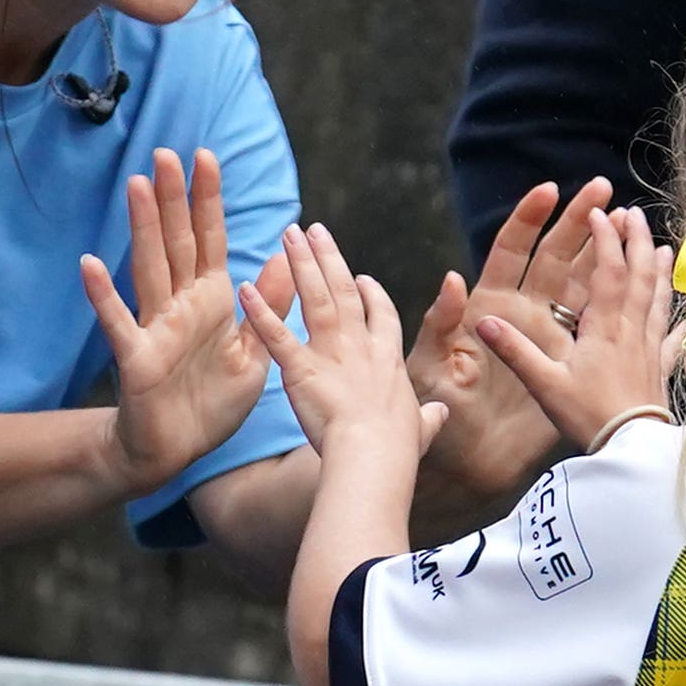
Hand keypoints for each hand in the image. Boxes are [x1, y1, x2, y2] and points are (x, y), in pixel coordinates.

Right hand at [77, 151, 303, 497]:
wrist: (176, 452)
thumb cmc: (211, 404)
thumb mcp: (256, 353)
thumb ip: (270, 305)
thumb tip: (287, 257)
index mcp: (213, 301)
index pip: (210, 239)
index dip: (208, 200)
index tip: (205, 156)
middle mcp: (181, 305)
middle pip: (176, 242)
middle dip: (174, 199)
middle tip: (166, 152)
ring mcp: (155, 328)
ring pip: (149, 268)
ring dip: (143, 228)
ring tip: (137, 187)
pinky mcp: (136, 358)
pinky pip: (118, 323)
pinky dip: (104, 296)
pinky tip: (90, 265)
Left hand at [262, 222, 434, 467]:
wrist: (375, 455)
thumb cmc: (398, 448)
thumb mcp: (421, 428)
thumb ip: (428, 418)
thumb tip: (440, 414)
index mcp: (388, 358)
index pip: (382, 314)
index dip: (372, 294)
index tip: (362, 277)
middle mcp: (359, 345)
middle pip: (344, 290)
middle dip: (328, 257)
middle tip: (314, 229)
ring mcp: (330, 353)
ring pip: (314, 297)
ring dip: (300, 263)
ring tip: (288, 234)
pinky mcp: (300, 369)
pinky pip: (276, 335)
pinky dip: (259, 312)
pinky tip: (245, 289)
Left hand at [412, 180, 621, 502]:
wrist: (464, 465)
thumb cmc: (440, 414)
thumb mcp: (431, 367)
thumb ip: (440, 324)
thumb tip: (453, 278)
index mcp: (490, 306)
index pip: (511, 250)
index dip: (529, 220)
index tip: (549, 189)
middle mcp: (524, 313)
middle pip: (556, 256)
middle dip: (579, 220)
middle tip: (605, 187)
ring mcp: (551, 337)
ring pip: (586, 284)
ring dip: (609, 253)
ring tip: (635, 223)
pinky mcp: (571, 365)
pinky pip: (603, 327)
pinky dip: (626, 304)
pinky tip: (650, 282)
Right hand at [459, 202, 677, 456]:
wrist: (630, 451)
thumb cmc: (587, 416)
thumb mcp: (543, 384)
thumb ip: (514, 351)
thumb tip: (481, 320)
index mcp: (603, 326)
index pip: (608, 269)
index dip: (604, 238)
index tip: (599, 212)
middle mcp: (631, 330)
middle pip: (639, 274)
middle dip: (637, 241)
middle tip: (634, 214)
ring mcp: (650, 348)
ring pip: (659, 298)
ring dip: (660, 270)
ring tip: (662, 247)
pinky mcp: (661, 370)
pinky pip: (673, 338)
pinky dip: (678, 321)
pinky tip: (683, 315)